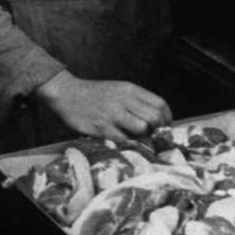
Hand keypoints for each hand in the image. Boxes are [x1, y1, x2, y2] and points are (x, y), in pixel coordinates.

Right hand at [34, 71, 171, 141]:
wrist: (68, 93)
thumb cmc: (95, 93)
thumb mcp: (118, 89)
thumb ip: (135, 101)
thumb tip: (155, 118)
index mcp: (130, 89)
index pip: (160, 104)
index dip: (167, 118)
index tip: (165, 126)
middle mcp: (124, 100)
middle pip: (154, 117)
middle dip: (158, 130)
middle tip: (153, 136)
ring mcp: (113, 114)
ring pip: (142, 128)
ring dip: (143, 137)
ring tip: (138, 139)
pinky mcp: (102, 127)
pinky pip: (124, 140)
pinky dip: (128, 144)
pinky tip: (124, 142)